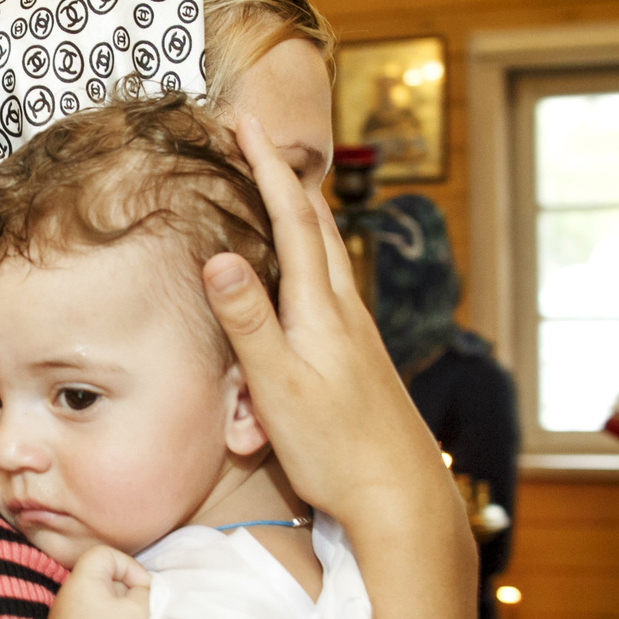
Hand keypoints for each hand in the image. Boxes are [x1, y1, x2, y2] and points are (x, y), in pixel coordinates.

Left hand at [41, 545, 153, 618]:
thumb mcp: (142, 609)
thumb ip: (145, 590)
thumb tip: (137, 591)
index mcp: (79, 582)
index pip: (104, 554)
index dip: (130, 566)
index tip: (144, 591)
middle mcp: (63, 598)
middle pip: (98, 579)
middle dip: (124, 591)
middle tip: (139, 613)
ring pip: (94, 604)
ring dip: (115, 613)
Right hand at [206, 114, 461, 542]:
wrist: (400, 495)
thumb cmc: (336, 448)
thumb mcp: (277, 386)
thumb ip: (247, 321)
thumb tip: (217, 255)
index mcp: (322, 309)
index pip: (292, 219)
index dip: (266, 167)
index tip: (243, 122)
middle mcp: (345, 310)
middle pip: (318, 225)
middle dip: (284, 176)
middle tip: (256, 139)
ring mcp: (356, 333)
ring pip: (330, 253)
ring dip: (303, 212)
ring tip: (281, 186)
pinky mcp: (358, 357)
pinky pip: (331, 284)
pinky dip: (313, 254)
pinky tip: (311, 272)